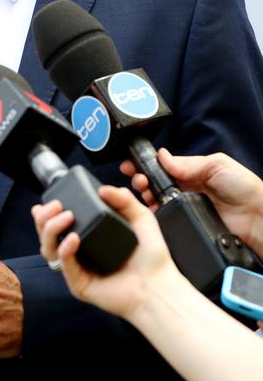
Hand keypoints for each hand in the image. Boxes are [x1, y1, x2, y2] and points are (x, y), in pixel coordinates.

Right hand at [31, 186, 180, 320]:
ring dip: (51, 230)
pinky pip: (64, 265)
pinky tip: (74, 239)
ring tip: (65, 218)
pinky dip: (65, 249)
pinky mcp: (79, 284)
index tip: (50, 200)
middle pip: (47, 234)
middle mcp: (79, 252)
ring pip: (49, 249)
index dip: (48, 213)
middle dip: (45, 217)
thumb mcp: (141, 218)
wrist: (159, 285)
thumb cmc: (151, 257)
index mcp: (88, 237)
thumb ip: (124, 199)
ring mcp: (77, 269)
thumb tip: (103, 189)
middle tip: (55, 206)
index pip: (59, 223)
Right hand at [120, 148, 262, 253]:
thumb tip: (162, 155)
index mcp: (192, 174)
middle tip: (137, 179)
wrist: (256, 217)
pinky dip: (153, 214)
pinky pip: (164, 219)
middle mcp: (185, 190)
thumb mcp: (216, 164)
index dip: (146, 165)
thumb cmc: (243, 187)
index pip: (162, 168)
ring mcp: (184, 208)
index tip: (131, 164)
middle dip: (140, 179)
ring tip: (142, 191)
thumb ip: (188, 163)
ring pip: (155, 201)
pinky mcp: (184, 224)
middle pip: (154, 184)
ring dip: (144, 195)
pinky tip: (149, 209)